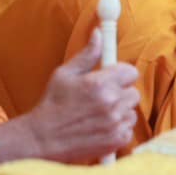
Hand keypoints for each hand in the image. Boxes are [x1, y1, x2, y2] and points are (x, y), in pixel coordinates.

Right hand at [23, 31, 140, 163]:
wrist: (42, 140)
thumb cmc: (52, 105)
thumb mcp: (64, 74)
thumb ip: (87, 55)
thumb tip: (100, 34)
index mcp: (100, 83)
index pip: (131, 72)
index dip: (121, 74)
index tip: (112, 79)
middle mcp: (111, 103)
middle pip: (133, 92)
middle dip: (120, 93)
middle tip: (102, 98)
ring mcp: (116, 123)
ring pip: (132, 111)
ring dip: (120, 111)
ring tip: (98, 114)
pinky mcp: (118, 140)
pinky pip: (128, 128)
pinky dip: (118, 128)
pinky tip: (100, 127)